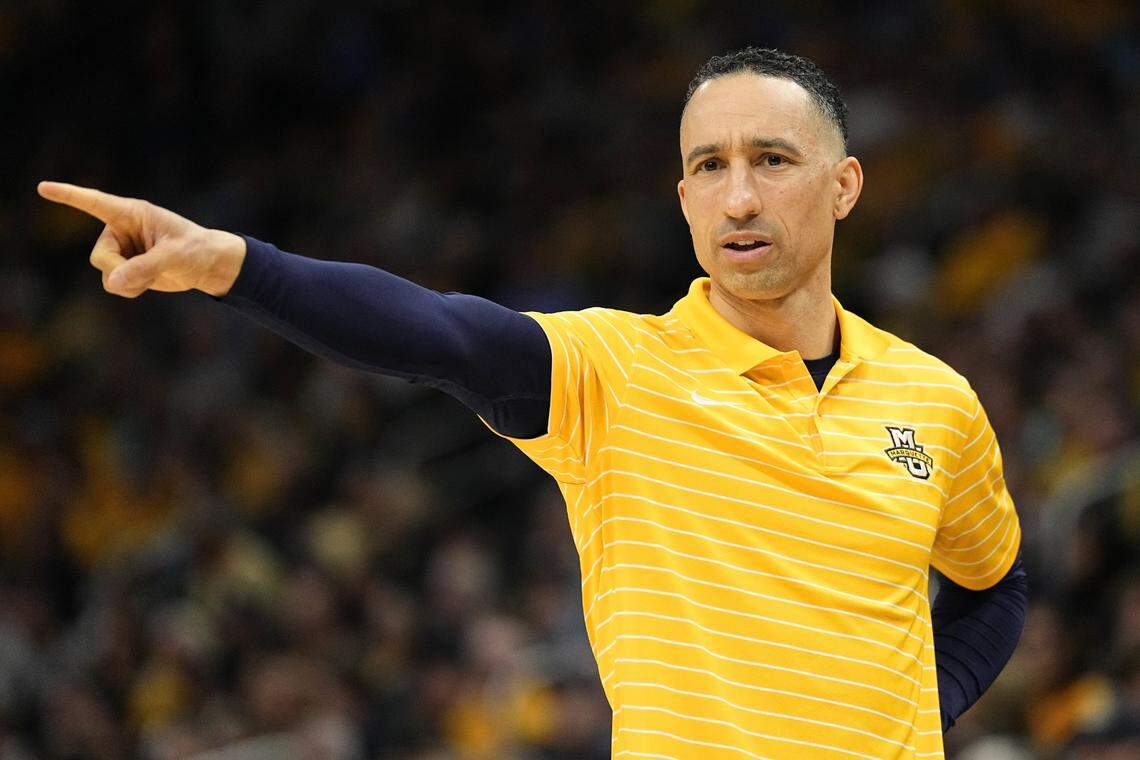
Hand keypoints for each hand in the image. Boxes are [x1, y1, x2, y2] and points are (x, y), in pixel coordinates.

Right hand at [37, 181, 245, 297]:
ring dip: (129, 282)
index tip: (42, 188)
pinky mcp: (125, 268)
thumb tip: (113, 282)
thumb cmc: (196, 249)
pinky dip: (131, 289)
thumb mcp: (175, 256)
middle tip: (150, 270)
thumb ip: (145, 268)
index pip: (94, 203)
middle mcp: (120, 230)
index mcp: (132, 213)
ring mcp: (120, 250)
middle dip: (121, 270)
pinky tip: (149, 281)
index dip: (69, 196)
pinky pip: (114, 284)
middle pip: (100, 256)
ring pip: (105, 272)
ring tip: (155, 274)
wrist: (208, 265)